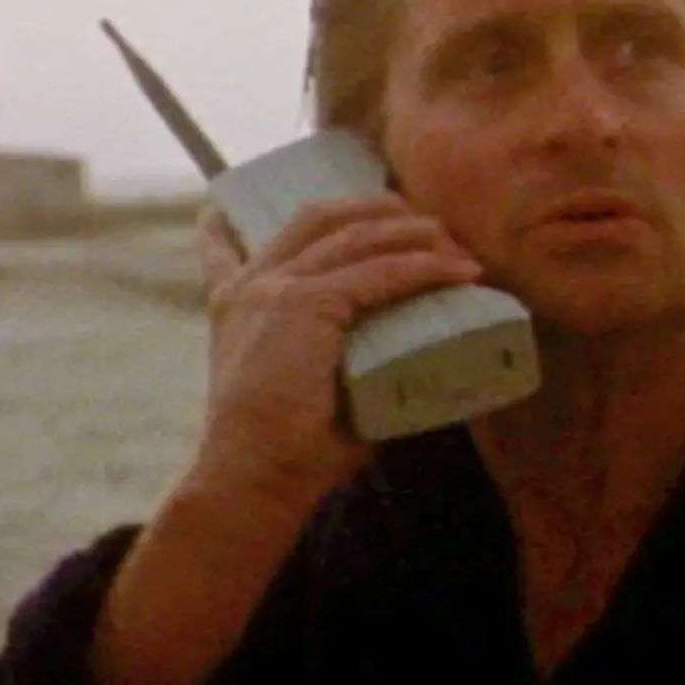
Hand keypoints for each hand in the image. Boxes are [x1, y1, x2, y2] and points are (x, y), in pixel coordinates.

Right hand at [193, 194, 482, 512]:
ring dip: (413, 234)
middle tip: (424, 223)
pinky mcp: (306, 305)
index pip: (225, 246)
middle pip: (320, 217)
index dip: (239, 220)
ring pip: (356, 236)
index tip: (254, 204)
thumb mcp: (300, 389)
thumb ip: (332, 365)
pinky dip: (426, 268)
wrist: (250, 480)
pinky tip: (460, 272)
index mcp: (235, 304)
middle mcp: (252, 285)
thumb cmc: (282, 451)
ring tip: (454, 245)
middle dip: (377, 209)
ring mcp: (276, 289)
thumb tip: (402, 369)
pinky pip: (380, 272)